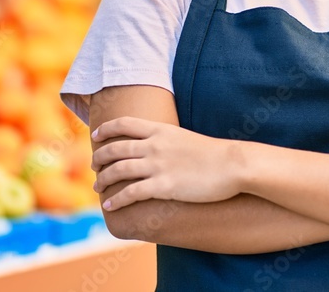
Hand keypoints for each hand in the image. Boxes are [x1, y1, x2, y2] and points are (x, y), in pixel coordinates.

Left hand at [91, 116, 240, 209]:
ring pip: (118, 170)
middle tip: (95, 167)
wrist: (233, 165)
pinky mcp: (164, 186)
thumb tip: (156, 147)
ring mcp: (158, 165)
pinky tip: (110, 205)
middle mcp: (155, 145)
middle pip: (115, 148)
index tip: (95, 136)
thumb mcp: (185, 138)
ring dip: (103, 180)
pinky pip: (131, 193)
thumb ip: (167, 140)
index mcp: (161, 130)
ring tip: (98, 187)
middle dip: (99, 158)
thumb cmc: (213, 154)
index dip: (105, 129)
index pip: (124, 123)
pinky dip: (117, 199)